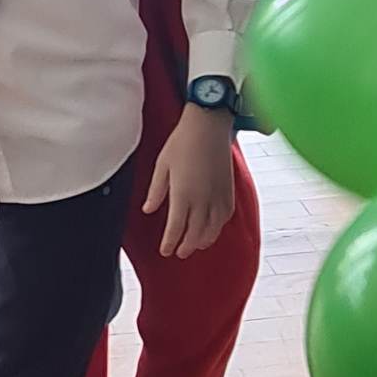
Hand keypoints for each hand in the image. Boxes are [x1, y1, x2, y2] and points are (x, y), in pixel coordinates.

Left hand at [143, 104, 235, 258]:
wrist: (209, 124)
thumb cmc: (182, 141)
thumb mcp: (162, 165)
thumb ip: (156, 191)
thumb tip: (148, 210)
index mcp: (183, 194)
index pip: (176, 228)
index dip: (170, 243)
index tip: (165, 251)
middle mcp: (202, 199)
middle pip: (195, 234)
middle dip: (186, 246)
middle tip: (178, 252)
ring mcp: (218, 196)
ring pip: (212, 229)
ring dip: (202, 240)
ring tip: (194, 245)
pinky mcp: (229, 190)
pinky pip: (225, 217)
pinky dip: (218, 227)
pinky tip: (212, 228)